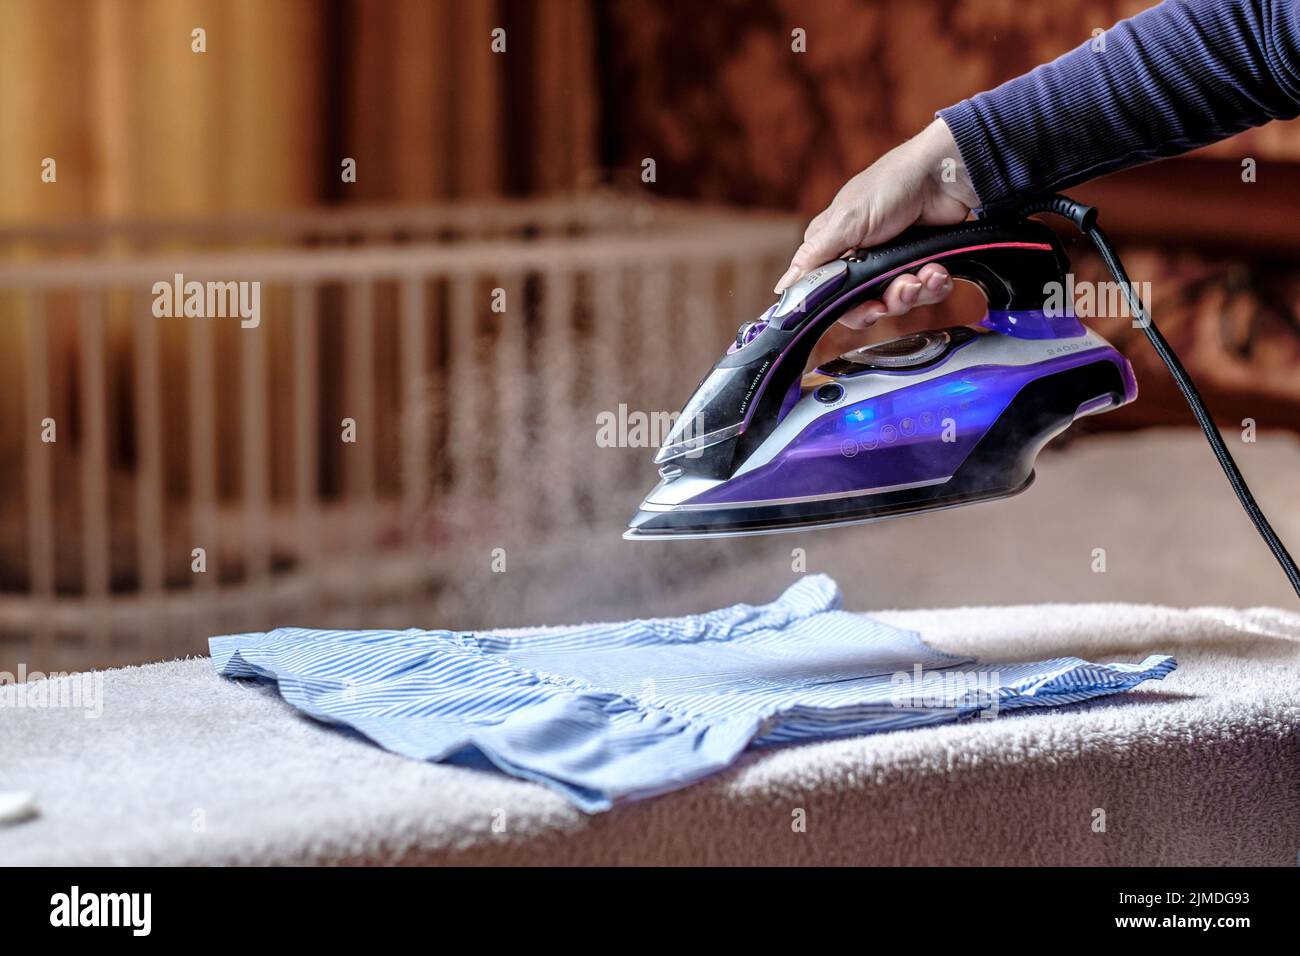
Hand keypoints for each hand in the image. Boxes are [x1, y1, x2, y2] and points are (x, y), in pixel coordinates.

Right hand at [774, 118, 979, 328]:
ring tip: (925, 274)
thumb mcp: (845, 221)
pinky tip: (937, 270)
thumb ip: (814, 258)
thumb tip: (783, 288)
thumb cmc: (891, 186)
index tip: (867, 309)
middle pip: (866, 305)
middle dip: (887, 302)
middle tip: (901, 288)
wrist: (945, 174)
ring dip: (915, 292)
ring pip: (898, 302)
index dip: (848, 308)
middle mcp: (862, 259)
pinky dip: (934, 286)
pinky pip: (927, 293)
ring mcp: (894, 263)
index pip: (829, 295)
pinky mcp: (922, 264)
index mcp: (834, 248)